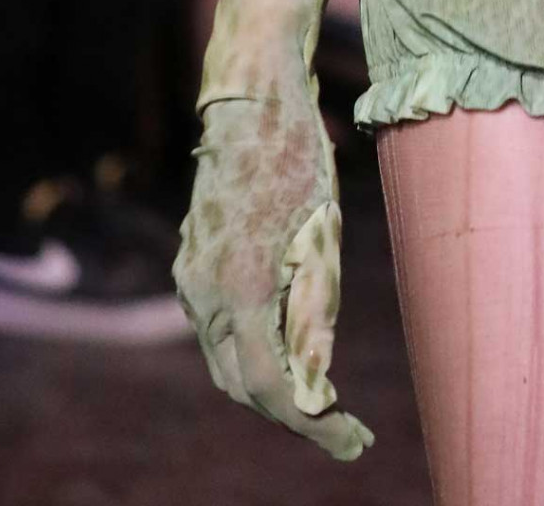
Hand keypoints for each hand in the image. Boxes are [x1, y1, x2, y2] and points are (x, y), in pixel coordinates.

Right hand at [174, 91, 372, 460]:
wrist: (250, 103)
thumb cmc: (297, 159)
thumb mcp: (323, 232)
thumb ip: (317, 308)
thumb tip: (315, 376)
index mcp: (240, 289)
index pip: (271, 386)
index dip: (312, 424)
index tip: (352, 441)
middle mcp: (203, 294)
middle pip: (242, 383)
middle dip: (289, 412)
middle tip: (341, 427)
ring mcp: (191, 279)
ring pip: (226, 358)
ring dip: (267, 382)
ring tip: (320, 392)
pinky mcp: (191, 263)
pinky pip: (219, 326)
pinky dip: (250, 347)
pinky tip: (287, 343)